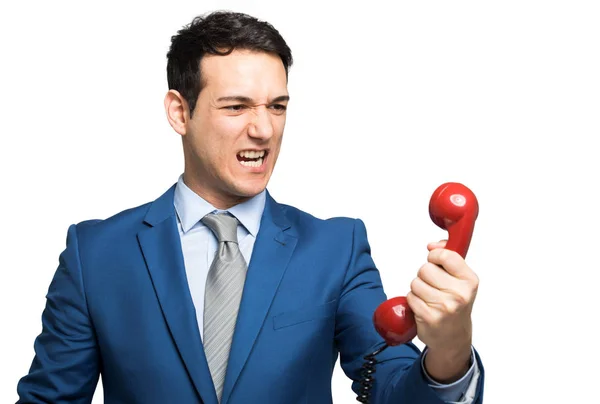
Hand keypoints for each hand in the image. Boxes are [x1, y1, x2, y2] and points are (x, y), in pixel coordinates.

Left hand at [406, 240, 478, 382]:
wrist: (454, 337)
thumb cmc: (455, 304)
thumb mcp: (460, 280)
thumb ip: (448, 258)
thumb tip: (433, 245)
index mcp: (469, 281)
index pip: (445, 256)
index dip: (435, 256)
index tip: (435, 262)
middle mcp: (460, 294)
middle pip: (425, 268)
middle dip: (425, 276)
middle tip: (434, 287)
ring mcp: (445, 307)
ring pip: (415, 282)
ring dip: (418, 289)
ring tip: (429, 298)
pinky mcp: (429, 317)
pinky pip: (410, 297)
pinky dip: (414, 301)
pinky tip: (424, 307)